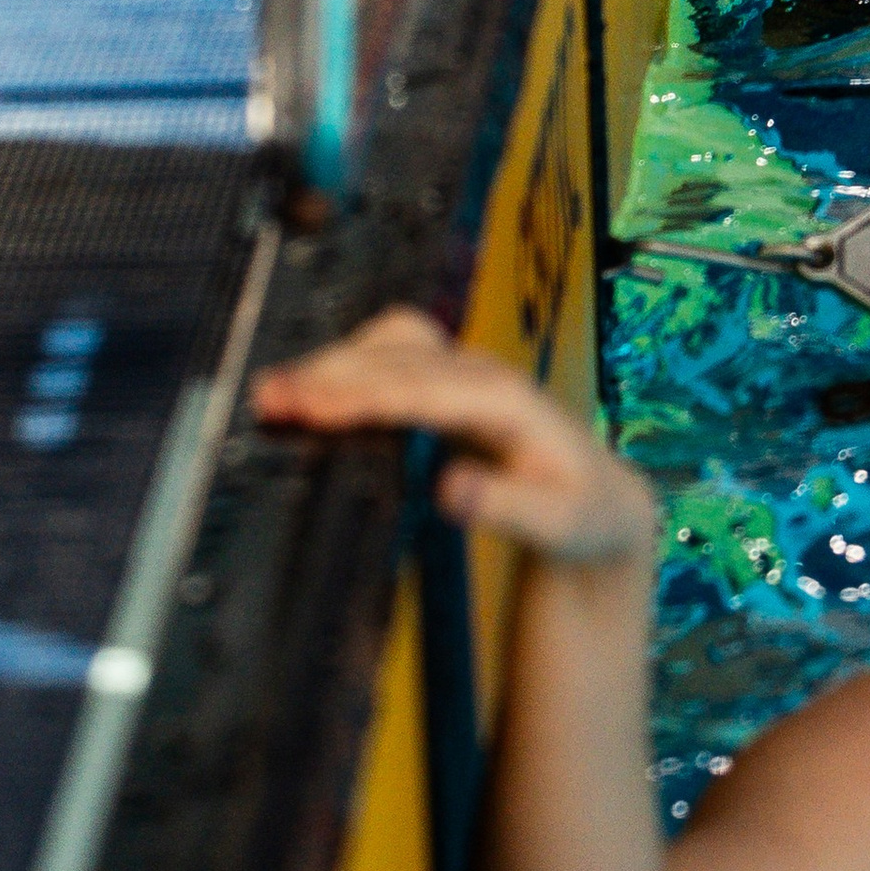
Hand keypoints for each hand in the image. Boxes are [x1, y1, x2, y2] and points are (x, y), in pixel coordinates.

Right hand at [255, 307, 660, 569]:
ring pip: (393, 345)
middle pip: (400, 358)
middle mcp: (485, 376)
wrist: (599, 496)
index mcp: (509, 403)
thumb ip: (508, 508)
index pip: (426, 389)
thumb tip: (451, 488)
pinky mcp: (448, 384)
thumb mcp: (558, 524)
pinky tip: (310, 387)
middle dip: (333, 374)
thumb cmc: (579, 512)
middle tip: (270, 400)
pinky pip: (392, 357)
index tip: (314, 408)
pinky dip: (349, 363)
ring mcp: (466, 374)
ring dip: (334, 360)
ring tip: (273, 391)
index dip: (366, 395)